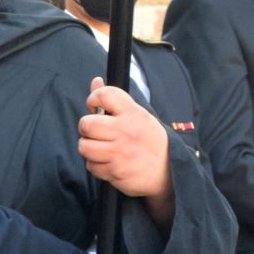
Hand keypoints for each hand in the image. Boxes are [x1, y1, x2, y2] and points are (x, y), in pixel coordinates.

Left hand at [79, 78, 170, 200]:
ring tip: (100, 148)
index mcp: (134, 114)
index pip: (105, 95)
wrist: (168, 172)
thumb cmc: (149, 140)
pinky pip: (91, 165)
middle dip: (85, 127)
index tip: (94, 106)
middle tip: (94, 131)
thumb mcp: (138, 116)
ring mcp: (120, 153)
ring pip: (84, 146)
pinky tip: (107, 162)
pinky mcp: (115, 172)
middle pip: (86, 124)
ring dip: (88, 147)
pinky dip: (95, 165)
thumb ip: (114, 100)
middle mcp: (127, 132)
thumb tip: (95, 80)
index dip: (93, 98)